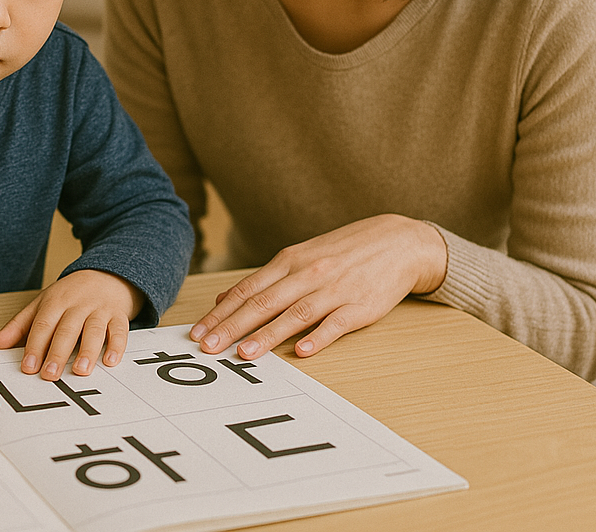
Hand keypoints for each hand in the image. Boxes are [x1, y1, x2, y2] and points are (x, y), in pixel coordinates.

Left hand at [0, 270, 144, 379]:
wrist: (107, 274)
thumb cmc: (72, 293)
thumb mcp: (43, 303)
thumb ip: (20, 324)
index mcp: (56, 301)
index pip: (43, 324)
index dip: (35, 346)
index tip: (28, 367)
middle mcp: (78, 305)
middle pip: (67, 329)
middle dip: (58, 352)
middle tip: (50, 374)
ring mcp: (100, 309)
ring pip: (93, 330)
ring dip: (87, 351)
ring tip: (80, 370)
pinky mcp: (118, 316)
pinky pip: (120, 330)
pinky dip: (117, 345)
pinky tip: (111, 360)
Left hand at [190, 214, 446, 360]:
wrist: (396, 241)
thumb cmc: (343, 251)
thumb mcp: (301, 256)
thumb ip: (265, 279)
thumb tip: (225, 299)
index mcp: (290, 261)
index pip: (247, 289)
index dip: (221, 312)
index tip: (198, 331)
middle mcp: (307, 274)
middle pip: (263, 303)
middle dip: (232, 327)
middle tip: (207, 348)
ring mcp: (333, 290)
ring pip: (294, 314)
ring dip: (267, 335)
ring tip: (243, 354)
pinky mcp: (358, 307)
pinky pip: (334, 324)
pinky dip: (317, 338)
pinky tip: (301, 352)